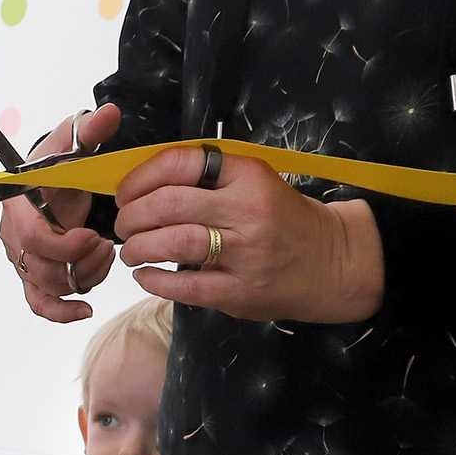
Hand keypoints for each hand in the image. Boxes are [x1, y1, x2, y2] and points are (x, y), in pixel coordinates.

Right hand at [0, 103, 122, 323]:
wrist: (52, 180)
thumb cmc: (59, 164)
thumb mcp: (73, 144)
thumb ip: (89, 130)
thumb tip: (108, 114)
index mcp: (17, 205)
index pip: (34, 240)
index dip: (67, 246)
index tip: (94, 235)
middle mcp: (13, 236)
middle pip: (43, 270)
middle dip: (82, 263)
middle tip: (106, 245)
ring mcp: (22, 259)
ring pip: (50, 287)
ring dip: (85, 277)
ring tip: (106, 255)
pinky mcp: (32, 275)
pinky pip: (39, 303)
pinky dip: (61, 312)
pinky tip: (86, 310)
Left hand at [114, 145, 383, 323]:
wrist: (333, 262)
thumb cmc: (282, 219)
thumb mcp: (255, 182)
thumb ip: (208, 178)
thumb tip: (142, 183)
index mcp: (248, 175)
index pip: (181, 163)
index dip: (140, 176)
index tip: (125, 191)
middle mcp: (247, 211)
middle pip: (167, 204)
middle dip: (131, 215)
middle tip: (122, 223)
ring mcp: (245, 253)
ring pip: (172, 243)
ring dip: (137, 246)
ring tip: (129, 249)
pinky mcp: (240, 292)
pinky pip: (184, 286)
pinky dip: (153, 280)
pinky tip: (144, 275)